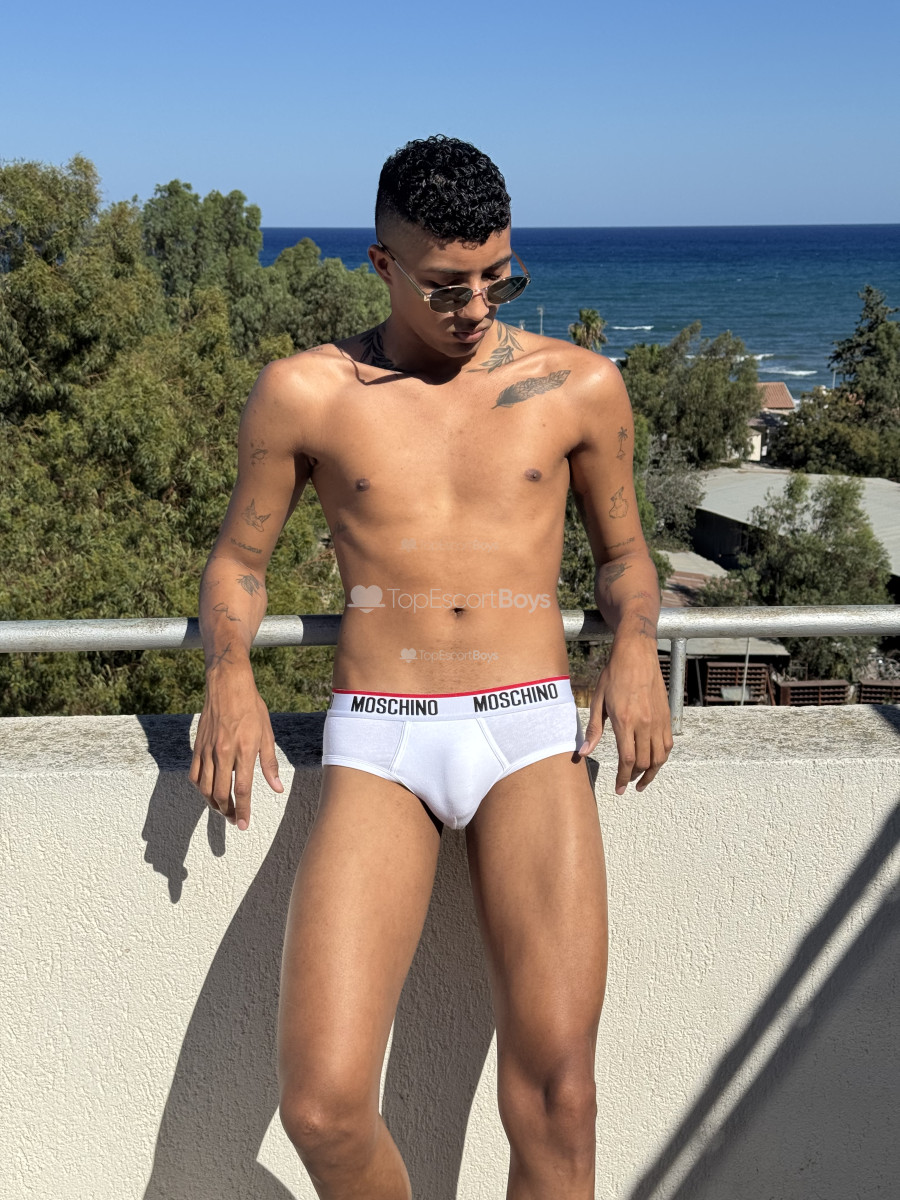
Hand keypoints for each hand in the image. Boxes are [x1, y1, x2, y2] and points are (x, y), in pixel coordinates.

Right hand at [189, 678, 283, 829]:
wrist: (227, 685)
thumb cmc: (251, 707)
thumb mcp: (267, 733)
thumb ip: (269, 763)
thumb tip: (277, 787)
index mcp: (243, 750)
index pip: (241, 789)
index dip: (242, 810)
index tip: (242, 824)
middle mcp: (223, 753)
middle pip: (219, 793)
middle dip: (226, 811)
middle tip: (233, 820)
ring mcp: (207, 750)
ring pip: (203, 787)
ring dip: (212, 803)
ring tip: (222, 809)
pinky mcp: (198, 746)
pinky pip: (194, 774)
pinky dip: (199, 787)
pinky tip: (207, 791)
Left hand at [578, 640, 672, 794]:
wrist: (636, 655)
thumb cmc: (614, 675)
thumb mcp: (598, 700)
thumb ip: (594, 729)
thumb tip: (584, 752)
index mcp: (625, 721)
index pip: (627, 759)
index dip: (623, 778)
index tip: (619, 788)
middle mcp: (644, 723)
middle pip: (645, 762)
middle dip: (635, 777)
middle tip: (626, 783)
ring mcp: (658, 720)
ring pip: (660, 757)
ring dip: (651, 773)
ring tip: (641, 780)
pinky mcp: (666, 716)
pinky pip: (668, 744)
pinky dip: (662, 758)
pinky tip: (654, 761)